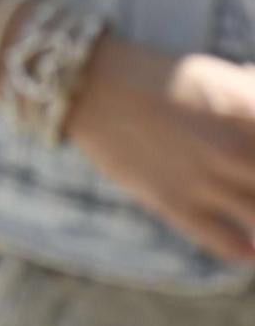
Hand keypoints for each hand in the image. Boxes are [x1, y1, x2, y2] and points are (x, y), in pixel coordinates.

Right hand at [68, 39, 254, 263]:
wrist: (87, 85)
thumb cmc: (153, 75)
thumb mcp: (213, 75)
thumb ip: (250, 96)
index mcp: (249, 111)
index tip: (253, 155)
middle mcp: (234, 149)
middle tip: (245, 176)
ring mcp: (205, 180)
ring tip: (248, 207)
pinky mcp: (175, 203)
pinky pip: (225, 241)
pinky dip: (245, 251)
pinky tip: (250, 249)